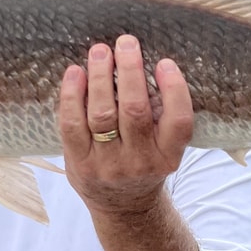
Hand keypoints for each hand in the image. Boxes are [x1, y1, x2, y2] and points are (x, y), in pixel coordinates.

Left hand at [59, 34, 193, 217]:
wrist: (123, 208)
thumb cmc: (146, 165)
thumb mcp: (165, 149)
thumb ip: (162, 116)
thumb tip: (145, 62)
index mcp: (168, 157)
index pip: (178, 121)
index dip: (174, 89)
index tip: (165, 62)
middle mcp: (139, 163)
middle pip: (134, 111)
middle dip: (130, 71)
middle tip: (127, 42)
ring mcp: (107, 165)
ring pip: (101, 114)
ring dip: (100, 77)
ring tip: (100, 51)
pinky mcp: (79, 164)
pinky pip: (72, 124)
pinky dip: (72, 95)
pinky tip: (76, 73)